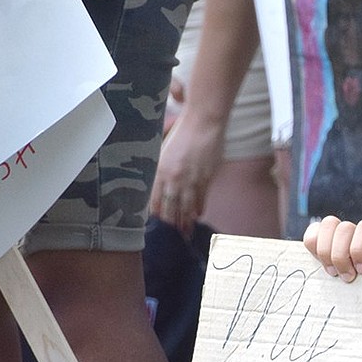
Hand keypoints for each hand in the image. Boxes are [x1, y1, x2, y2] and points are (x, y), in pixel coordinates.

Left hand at [149, 106, 226, 236]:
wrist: (204, 124)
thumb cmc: (183, 133)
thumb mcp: (164, 150)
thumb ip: (162, 168)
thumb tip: (160, 184)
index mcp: (161, 170)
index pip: (155, 198)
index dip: (155, 213)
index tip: (155, 223)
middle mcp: (175, 178)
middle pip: (171, 206)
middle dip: (171, 223)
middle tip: (171, 237)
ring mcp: (191, 180)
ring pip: (186, 206)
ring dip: (185, 221)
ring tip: (185, 233)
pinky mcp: (206, 179)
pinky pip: (201, 198)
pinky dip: (198, 208)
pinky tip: (197, 216)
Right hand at [303, 214, 361, 280]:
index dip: (360, 249)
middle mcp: (357, 232)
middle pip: (343, 228)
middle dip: (342, 256)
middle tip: (348, 278)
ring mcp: (338, 236)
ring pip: (327, 226)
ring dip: (327, 252)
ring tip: (333, 273)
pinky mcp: (321, 244)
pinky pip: (311, 235)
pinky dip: (313, 248)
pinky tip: (323, 265)